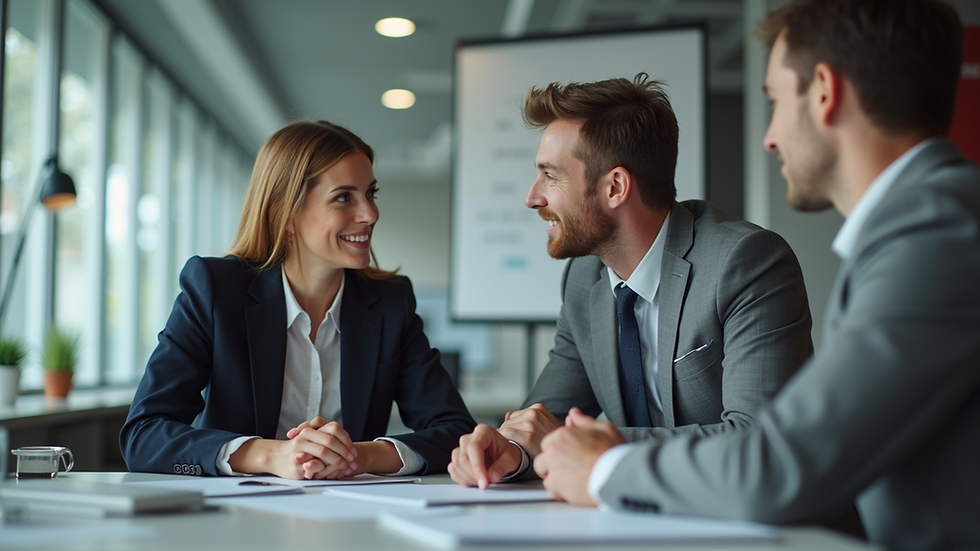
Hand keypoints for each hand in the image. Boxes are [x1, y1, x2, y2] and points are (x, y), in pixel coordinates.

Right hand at [229, 420, 355, 479]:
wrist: (275, 457)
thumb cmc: (297, 450)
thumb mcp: (311, 439)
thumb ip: (326, 439)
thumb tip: (349, 448)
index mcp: (312, 428)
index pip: (335, 429)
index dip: (346, 441)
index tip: (353, 452)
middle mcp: (306, 435)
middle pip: (331, 440)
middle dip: (344, 452)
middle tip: (352, 461)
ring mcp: (300, 448)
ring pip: (324, 451)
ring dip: (337, 461)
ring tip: (344, 468)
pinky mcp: (296, 462)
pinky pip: (314, 465)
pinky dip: (325, 469)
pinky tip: (332, 474)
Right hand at [448, 424, 523, 488]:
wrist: (502, 456)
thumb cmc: (506, 453)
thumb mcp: (511, 459)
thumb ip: (503, 467)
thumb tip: (492, 476)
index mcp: (483, 432)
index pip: (474, 447)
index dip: (477, 466)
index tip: (484, 482)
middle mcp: (469, 438)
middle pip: (463, 458)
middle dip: (474, 475)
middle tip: (486, 483)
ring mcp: (461, 448)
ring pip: (456, 465)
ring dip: (469, 478)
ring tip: (482, 481)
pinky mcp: (456, 459)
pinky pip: (453, 470)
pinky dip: (462, 479)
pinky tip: (474, 480)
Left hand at [498, 403, 561, 456]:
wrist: (566, 454)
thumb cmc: (553, 441)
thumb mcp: (544, 423)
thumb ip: (526, 417)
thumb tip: (507, 415)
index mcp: (538, 408)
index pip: (514, 416)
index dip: (512, 428)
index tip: (514, 437)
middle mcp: (534, 413)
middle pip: (509, 422)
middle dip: (508, 432)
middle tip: (513, 444)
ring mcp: (531, 424)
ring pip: (505, 428)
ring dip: (506, 438)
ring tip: (512, 447)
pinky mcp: (528, 437)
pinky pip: (507, 434)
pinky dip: (505, 440)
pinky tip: (510, 447)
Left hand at [533, 407, 624, 505]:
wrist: (618, 475)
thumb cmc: (614, 453)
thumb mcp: (604, 429)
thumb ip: (584, 421)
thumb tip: (573, 414)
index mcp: (563, 434)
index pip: (549, 442)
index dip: (560, 450)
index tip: (571, 457)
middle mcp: (554, 448)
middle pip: (543, 457)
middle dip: (553, 463)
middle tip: (572, 469)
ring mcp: (553, 467)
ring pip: (545, 473)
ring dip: (555, 477)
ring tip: (573, 479)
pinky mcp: (555, 484)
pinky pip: (550, 489)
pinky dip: (559, 491)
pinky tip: (574, 488)